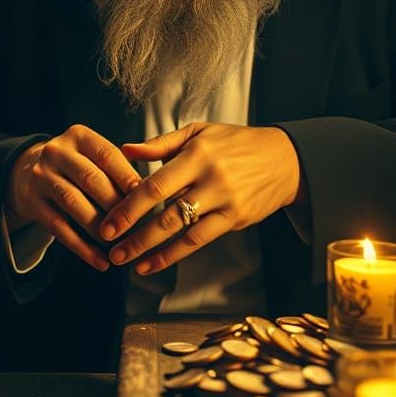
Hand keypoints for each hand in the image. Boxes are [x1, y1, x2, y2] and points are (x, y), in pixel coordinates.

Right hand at [5, 124, 141, 270]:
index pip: (106, 154)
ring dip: (99, 227)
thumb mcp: (89, 153)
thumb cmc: (72, 165)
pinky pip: (59, 227)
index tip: (147, 197)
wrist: (24, 171)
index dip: (127, 176)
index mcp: (77, 136)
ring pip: (73, 203)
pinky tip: (100, 261)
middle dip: (115, 204)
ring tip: (119, 245)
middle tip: (136, 226)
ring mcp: (41, 177)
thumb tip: (148, 194)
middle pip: (90, 178)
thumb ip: (116, 165)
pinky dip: (82, 247)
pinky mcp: (32, 202)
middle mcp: (56, 152)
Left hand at [99, 123, 301, 274]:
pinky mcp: (236, 220)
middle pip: (166, 212)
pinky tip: (153, 264)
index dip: (129, 206)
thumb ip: (160, 144)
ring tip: (126, 261)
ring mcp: (226, 203)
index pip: (156, 185)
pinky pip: (200, 241)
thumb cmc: (235, 142)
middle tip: (110, 248)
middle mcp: (211, 180)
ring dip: (151, 250)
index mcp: (197, 155)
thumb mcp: (198, 133)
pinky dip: (174, 255)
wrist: (286, 160)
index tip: (109, 222)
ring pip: (182, 232)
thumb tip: (125, 149)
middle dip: (134, 234)